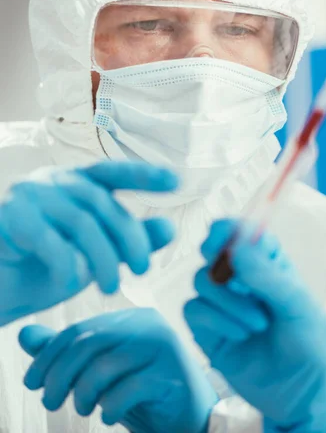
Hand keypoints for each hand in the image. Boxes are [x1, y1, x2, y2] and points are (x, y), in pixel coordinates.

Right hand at [0, 161, 177, 324]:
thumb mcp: (95, 252)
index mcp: (74, 183)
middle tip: (144, 269)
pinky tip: (73, 281)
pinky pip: (50, 241)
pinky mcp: (10, 217)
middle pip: (102, 203)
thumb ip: (129, 238)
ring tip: (112, 287)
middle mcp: (53, 181)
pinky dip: (68, 264)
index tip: (175, 181)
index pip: (113, 173)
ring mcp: (29, 195)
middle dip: (130, 237)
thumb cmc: (44, 266)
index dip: (144, 175)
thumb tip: (170, 228)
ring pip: (81, 222)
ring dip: (104, 258)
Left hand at [19, 308, 216, 432]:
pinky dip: (110, 406)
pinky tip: (108, 416)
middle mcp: (149, 326)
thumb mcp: (103, 373)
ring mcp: (163, 349)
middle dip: (59, 375)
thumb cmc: (144, 392)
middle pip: (89, 342)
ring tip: (84, 409)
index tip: (32, 381)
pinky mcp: (172, 376)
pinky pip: (128, 389)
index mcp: (133, 319)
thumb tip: (26, 336)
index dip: (49, 354)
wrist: (193, 416)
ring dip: (83, 393)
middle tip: (50, 401)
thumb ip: (68, 353)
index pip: (81, 328)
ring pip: (105, 365)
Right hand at [184, 219, 325, 432]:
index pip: (241, 234)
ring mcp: (223, 305)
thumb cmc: (313, 344)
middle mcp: (242, 281)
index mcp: (268, 265)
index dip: (228, 229)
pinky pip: (193, 310)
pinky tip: (240, 335)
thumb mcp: (297, 303)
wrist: (307, 394)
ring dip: (227, 301)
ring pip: (201, 280)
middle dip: (220, 264)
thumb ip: (266, 274)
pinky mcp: (209, 330)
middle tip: (233, 275)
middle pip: (213, 253)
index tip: (221, 235)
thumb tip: (237, 247)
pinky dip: (216, 320)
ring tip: (257, 323)